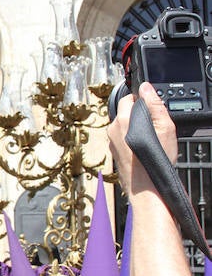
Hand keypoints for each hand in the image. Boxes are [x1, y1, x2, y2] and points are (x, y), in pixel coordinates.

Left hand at [108, 81, 176, 197]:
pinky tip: (143, 148)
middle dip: (138, 114)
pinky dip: (132, 139)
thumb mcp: (164, 128)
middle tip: (154, 125)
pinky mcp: (113, 151)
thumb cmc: (155, 161)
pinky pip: (122, 138)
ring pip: (123, 125)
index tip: (152, 107)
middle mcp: (112, 130)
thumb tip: (145, 87)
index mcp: (121, 120)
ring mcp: (111, 142)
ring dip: (135, 127)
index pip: (128, 98)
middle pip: (125, 111)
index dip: (142, 100)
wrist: (146, 188)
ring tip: (151, 139)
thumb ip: (154, 104)